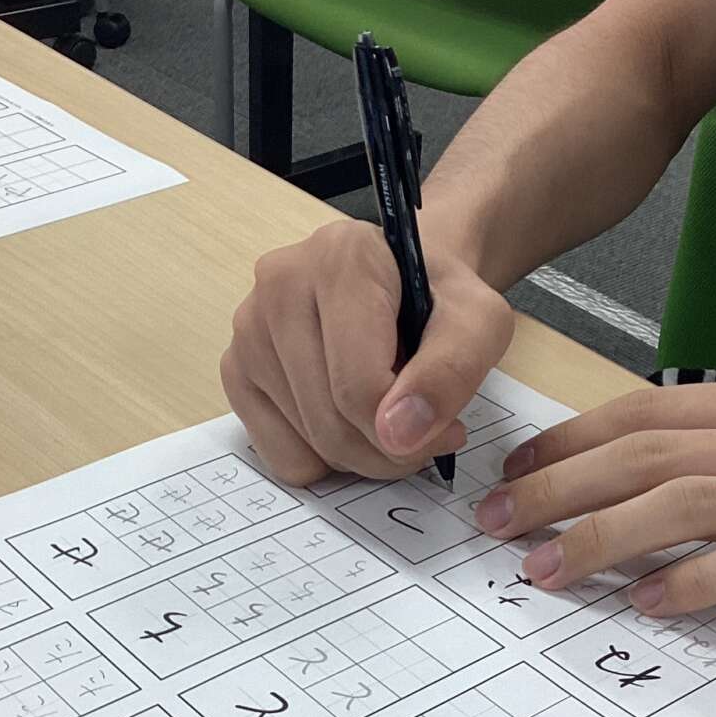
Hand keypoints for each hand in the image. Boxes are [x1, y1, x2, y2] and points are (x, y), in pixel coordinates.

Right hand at [220, 219, 514, 484]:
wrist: (403, 282)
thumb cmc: (438, 298)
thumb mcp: (479, 322)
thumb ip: (452, 371)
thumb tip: (398, 435)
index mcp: (339, 259)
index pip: (359, 386)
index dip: (411, 432)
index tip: (447, 431)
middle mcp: (279, 284)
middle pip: (330, 422)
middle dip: (387, 452)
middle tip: (423, 437)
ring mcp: (248, 329)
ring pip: (306, 445)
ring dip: (359, 456)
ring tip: (387, 416)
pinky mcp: (236, 368)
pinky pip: (279, 454)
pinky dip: (322, 457)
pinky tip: (346, 419)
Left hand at [472, 369, 715, 617]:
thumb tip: (707, 458)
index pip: (655, 409)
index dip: (575, 438)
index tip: (519, 465)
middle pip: (646, 453)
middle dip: (556, 487)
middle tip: (491, 522)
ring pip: (683, 503)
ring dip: (598, 538)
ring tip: (538, 571)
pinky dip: (693, 583)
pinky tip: (646, 604)